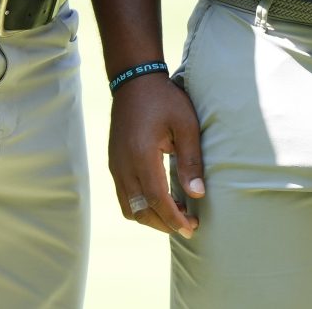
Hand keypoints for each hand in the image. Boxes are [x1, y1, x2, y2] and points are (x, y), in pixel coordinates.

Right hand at [110, 74, 204, 237]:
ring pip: (129, 208)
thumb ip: (191, 161)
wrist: (134, 82)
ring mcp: (115, 166)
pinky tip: (161, 201)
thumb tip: (198, 194)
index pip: (156, 200)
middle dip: (164, 224)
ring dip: (151, 218)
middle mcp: (123, 166)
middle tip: (189, 226)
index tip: (192, 229)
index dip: (174, 218)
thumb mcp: (186, 125)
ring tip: (177, 215)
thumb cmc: (164, 100)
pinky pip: (124, 197)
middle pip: (140, 211)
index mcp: (141, 156)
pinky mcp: (114, 164)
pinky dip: (141, 207)